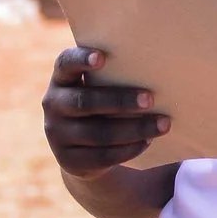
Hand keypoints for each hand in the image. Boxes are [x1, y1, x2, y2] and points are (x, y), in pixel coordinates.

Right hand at [42, 45, 166, 176]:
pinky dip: (129, 148)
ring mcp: (57, 135)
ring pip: (99, 133)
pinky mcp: (69, 160)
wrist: (80, 148)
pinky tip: (148, 141)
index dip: (81, 60)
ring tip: (163, 124)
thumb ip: (114, 77)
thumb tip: (157, 72)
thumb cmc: (100, 104)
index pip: (65, 64)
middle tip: (151, 99)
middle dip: (120, 101)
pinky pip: (103, 155)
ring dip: (134, 128)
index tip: (102, 57)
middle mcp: (53, 105)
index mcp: (61, 79)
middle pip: (85, 102)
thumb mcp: (98, 88)